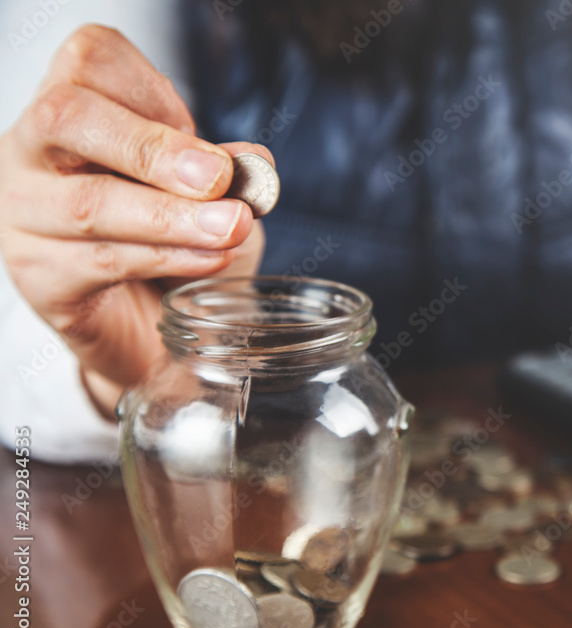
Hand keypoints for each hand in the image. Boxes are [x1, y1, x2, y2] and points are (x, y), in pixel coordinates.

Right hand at [0, 25, 270, 416]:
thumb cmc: (175, 242)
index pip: (89, 59)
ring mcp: (24, 215)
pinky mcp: (40, 278)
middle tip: (219, 178)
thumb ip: (226, 167)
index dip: (150, 89)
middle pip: (68, 117)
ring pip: (90, 204)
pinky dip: (167, 259)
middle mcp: (31, 152)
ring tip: (233, 227)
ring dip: (174, 217)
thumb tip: (251, 161)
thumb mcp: (213, 192)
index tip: (201, 132)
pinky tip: (210, 259)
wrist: (155, 328)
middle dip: (154, 148)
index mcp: (71, 109)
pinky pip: (101, 263)